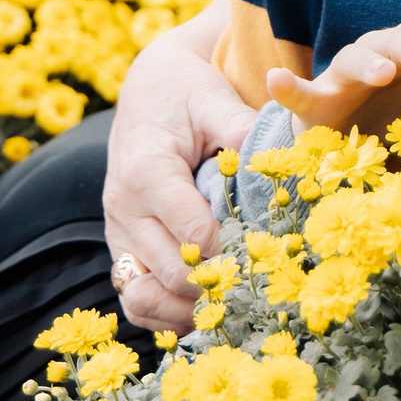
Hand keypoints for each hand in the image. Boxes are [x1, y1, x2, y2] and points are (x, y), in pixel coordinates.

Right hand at [102, 0, 255, 331]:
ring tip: (233, 300)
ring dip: (191, 306)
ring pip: (148, 295)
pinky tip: (203, 306)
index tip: (273, 253)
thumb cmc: (185, 92)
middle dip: (221, 283)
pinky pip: (133, 297)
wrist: (147, 89)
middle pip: (174, 271)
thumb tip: (283, 161)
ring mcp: (117, 231)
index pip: (196, 233)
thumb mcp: (214, 99)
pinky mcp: (120, 246)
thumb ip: (243, 130)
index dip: (237, 250)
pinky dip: (165, 312)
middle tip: (263, 283)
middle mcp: (124, 207)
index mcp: (148, 171)